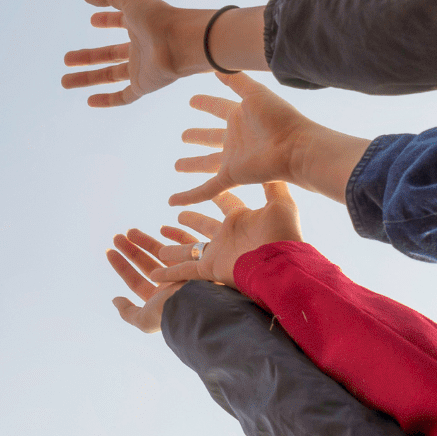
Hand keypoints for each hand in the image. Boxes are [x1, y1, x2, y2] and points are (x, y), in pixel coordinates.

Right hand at [62, 0, 209, 107]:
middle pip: (108, 54)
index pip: (120, 21)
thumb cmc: (159, 18)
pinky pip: (124, 96)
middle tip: (66, 58)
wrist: (182, 42)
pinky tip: (89, 100)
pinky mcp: (144, 85)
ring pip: (109, 75)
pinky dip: (107, 100)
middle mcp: (140, 47)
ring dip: (87, 78)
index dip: (106, 20)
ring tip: (64, 81)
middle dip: (87, 56)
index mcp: (139, 25)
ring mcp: (141, 68)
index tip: (92, 19)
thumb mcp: (131, 0)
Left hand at [105, 224, 202, 333]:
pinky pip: (187, 245)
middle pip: (148, 264)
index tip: (109, 251)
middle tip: (117, 236)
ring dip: (145, 241)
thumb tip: (115, 300)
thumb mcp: (144, 319)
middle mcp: (173, 287)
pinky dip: (176, 236)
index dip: (122, 267)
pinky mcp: (199, 261)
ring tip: (129, 231)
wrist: (199, 302)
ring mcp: (186, 273)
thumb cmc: (170, 312)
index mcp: (161, 300)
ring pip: (163, 253)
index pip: (137, 281)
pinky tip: (161, 228)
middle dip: (132, 250)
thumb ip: (128, 312)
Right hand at [146, 184, 305, 288]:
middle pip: (203, 225)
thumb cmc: (283, 234)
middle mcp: (228, 236)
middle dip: (190, 219)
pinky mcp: (209, 270)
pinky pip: (183, 273)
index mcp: (242, 218)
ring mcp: (218, 254)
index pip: (224, 202)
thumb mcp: (280, 203)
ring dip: (173, 249)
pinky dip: (168, 276)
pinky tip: (153, 277)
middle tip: (176, 212)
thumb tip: (273, 158)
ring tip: (158, 247)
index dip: (215, 193)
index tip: (204, 184)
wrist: (282, 266)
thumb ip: (273, 184)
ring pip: (188, 250)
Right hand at [170, 72, 371, 206]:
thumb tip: (216, 67)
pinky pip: (206, 190)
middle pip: (210, 137)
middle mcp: (235, 138)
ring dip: (192, 165)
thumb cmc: (280, 118)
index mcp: (240, 116)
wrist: (296, 147)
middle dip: (197, 136)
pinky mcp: (232, 176)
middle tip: (183, 136)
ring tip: (177, 165)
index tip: (191, 101)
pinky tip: (173, 200)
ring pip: (206, 163)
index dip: (205, 103)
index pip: (217, 107)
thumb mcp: (255, 93)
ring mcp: (233, 159)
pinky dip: (188, 196)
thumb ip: (235, 80)